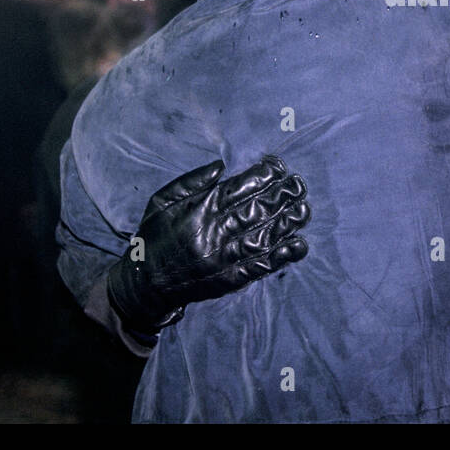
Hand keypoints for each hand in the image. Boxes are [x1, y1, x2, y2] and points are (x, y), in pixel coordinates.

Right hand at [107, 155, 310, 334]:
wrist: (145, 284)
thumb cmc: (155, 237)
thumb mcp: (161, 201)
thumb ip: (191, 181)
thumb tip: (221, 165)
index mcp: (200, 210)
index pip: (239, 188)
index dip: (263, 176)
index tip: (279, 167)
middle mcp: (215, 232)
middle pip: (257, 209)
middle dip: (282, 195)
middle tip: (300, 184)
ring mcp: (225, 257)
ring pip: (264, 236)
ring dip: (288, 222)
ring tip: (304, 209)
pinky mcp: (231, 279)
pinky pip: (262, 266)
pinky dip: (283, 256)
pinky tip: (300, 245)